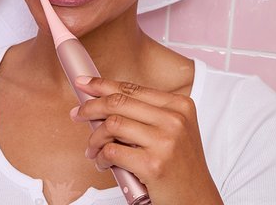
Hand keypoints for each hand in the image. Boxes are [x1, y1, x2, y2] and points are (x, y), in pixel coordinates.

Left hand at [70, 76, 222, 204]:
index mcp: (179, 105)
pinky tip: (103, 163)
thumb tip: (104, 103)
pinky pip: (112, 151)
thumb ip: (146, 115)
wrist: (197, 200)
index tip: (84, 83)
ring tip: (93, 149)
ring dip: (95, 138)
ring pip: (112, 125)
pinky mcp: (153, 164)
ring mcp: (165, 141)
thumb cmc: (181, 167)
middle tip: (77, 114)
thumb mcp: (174, 132)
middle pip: (118, 102)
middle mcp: (174, 119)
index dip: (103, 84)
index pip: (132, 88)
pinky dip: (101, 157)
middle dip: (90, 108)